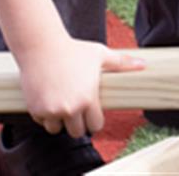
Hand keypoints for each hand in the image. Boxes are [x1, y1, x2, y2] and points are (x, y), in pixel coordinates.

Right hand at [18, 36, 144, 137]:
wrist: (41, 45)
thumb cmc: (73, 49)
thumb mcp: (100, 54)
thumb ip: (122, 63)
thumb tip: (143, 64)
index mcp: (88, 98)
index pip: (95, 125)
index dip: (94, 120)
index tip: (91, 113)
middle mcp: (70, 108)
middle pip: (77, 132)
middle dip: (77, 123)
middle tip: (76, 109)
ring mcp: (51, 110)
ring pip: (56, 129)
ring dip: (59, 121)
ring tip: (61, 104)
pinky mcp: (35, 108)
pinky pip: (41, 121)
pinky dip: (44, 115)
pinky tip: (48, 100)